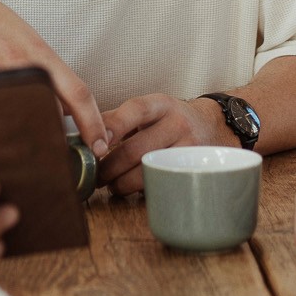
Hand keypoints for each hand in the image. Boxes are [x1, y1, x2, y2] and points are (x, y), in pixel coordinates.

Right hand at [0, 0, 108, 155]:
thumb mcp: (28, 41)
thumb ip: (48, 72)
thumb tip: (67, 110)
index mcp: (39, 56)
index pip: (77, 94)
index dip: (93, 124)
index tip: (101, 145)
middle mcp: (20, 67)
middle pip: (48, 115)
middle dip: (54, 138)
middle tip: (57, 154)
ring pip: (18, 122)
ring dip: (21, 133)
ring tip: (16, 136)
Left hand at [94, 94, 233, 195]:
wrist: (215, 127)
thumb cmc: (171, 120)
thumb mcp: (151, 109)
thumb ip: (119, 118)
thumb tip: (80, 131)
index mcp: (162, 105)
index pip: (136, 110)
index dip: (114, 125)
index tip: (95, 142)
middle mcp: (178, 124)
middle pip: (136, 149)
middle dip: (109, 167)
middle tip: (95, 175)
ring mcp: (188, 150)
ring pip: (147, 171)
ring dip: (121, 183)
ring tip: (111, 185)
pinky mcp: (193, 171)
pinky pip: (162, 184)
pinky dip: (141, 190)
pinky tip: (131, 190)